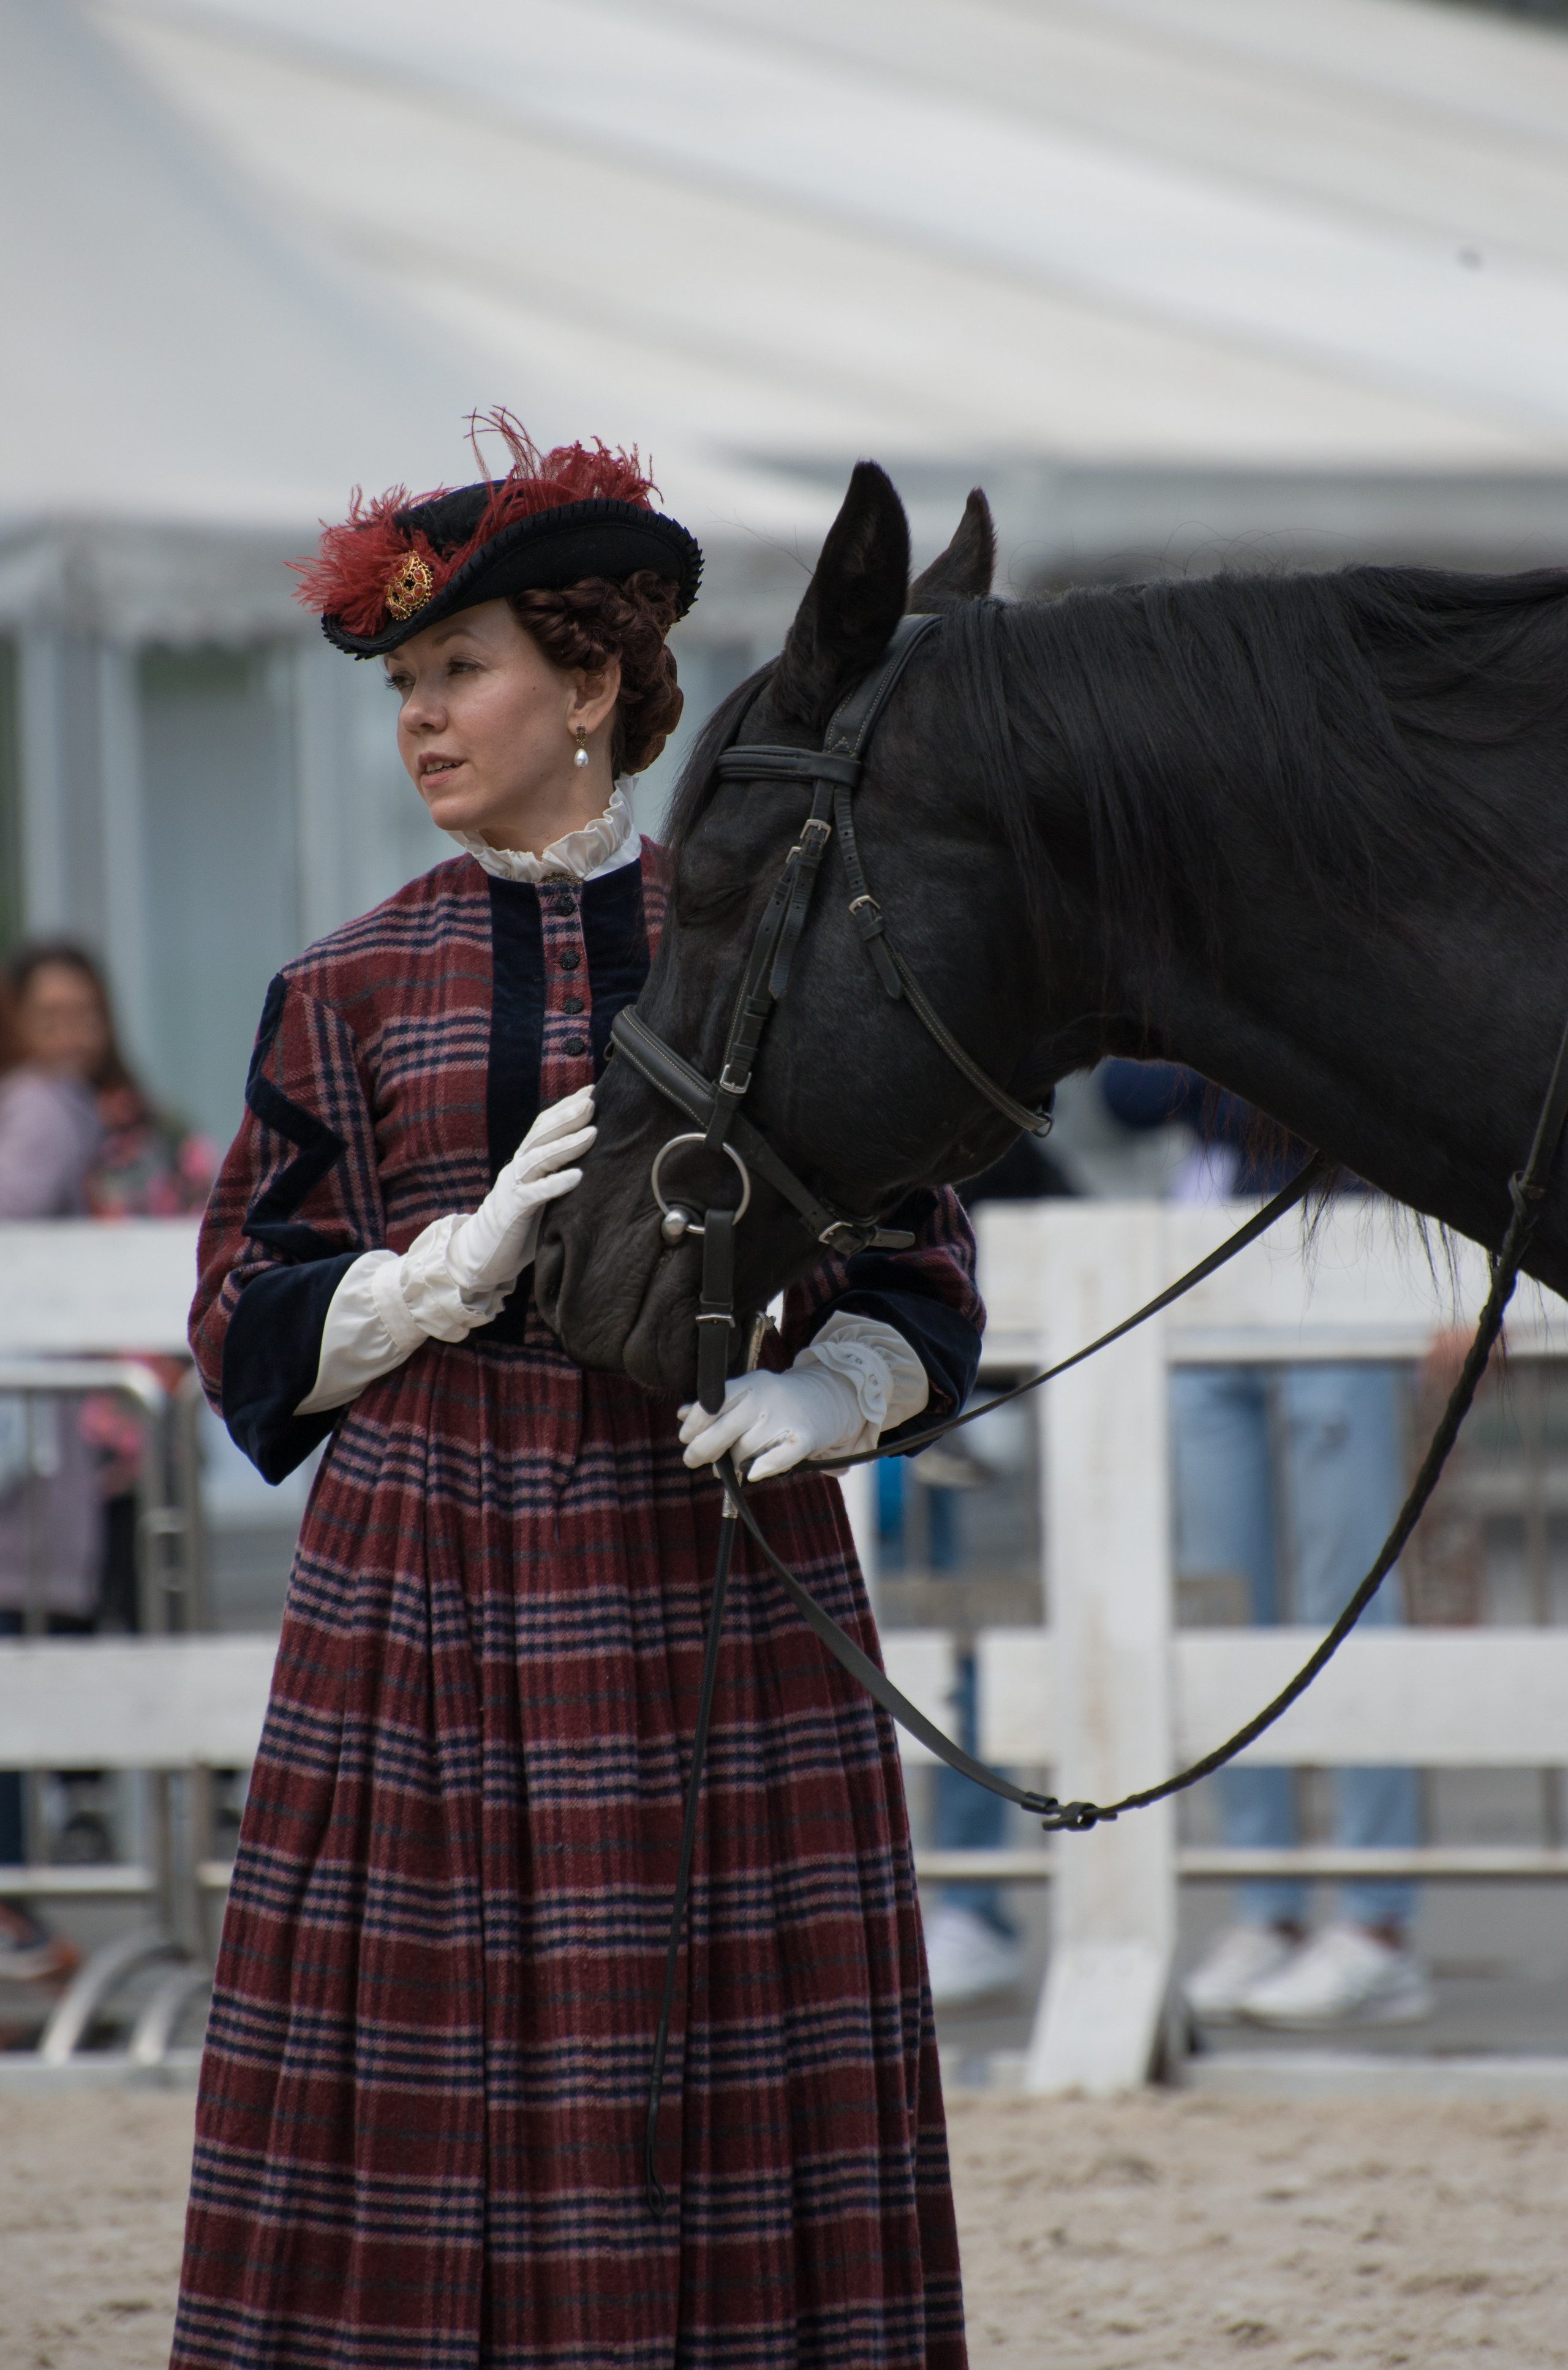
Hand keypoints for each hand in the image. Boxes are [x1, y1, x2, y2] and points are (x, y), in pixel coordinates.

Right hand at [448, 1086, 595, 1294]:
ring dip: (566, 1145)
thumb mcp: (541, 1192)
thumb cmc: (520, 1224)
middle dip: (568, 1116)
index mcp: (526, 1161)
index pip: (545, 1126)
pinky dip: (556, 1184)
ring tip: (592, 1134)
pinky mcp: (513, 1211)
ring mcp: (514, 1187)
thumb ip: (557, 1174)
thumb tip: (594, 1160)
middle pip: (542, 1134)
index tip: (591, 1090)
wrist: (484, 1254)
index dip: (565, 1107)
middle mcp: (518, 1167)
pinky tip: (577, 1176)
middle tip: (593, 1102)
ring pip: (539, 1158)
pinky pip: (536, 1194)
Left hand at [679, 1364, 863, 1481]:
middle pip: (726, 1428)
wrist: (827, 1398)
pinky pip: (777, 1458)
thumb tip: (682, 1414)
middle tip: (691, 1460)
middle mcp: (766, 1397)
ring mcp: (785, 1417)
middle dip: (703, 1448)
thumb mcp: (748, 1394)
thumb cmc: (777, 1401)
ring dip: (734, 1463)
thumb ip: (717, 1405)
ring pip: (746, 1449)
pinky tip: (753, 1473)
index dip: (695, 1423)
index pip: (715, 1402)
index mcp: (750, 1384)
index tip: (685, 1437)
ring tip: (733, 1465)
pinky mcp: (804, 1437)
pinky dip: (763, 1468)